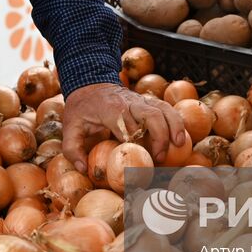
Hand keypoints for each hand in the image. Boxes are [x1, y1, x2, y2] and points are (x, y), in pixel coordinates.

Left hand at [63, 82, 187, 172]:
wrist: (89, 82)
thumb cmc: (81, 107)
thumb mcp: (70, 126)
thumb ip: (72, 148)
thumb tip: (83, 169)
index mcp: (111, 109)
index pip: (128, 127)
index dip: (135, 144)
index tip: (138, 163)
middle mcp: (128, 102)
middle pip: (151, 116)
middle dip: (159, 137)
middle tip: (160, 158)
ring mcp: (140, 100)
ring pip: (162, 108)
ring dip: (173, 125)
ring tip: (180, 144)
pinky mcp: (147, 101)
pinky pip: (165, 107)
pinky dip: (175, 119)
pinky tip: (181, 135)